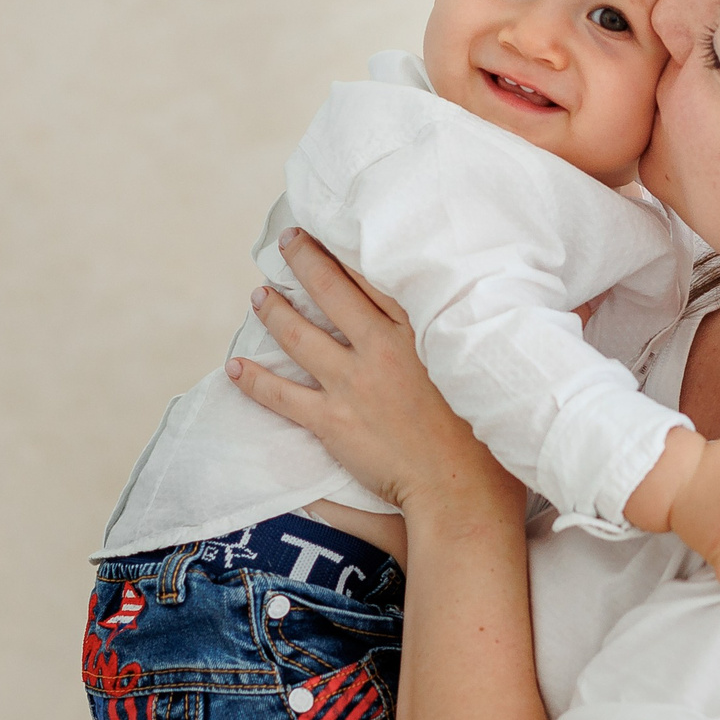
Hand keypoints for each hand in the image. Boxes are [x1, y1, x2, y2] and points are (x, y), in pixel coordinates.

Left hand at [228, 231, 512, 512]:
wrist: (462, 488)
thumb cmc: (485, 434)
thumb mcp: (479, 365)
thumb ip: (459, 332)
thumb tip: (458, 307)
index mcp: (421, 328)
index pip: (374, 275)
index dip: (347, 250)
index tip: (330, 231)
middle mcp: (382, 346)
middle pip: (331, 290)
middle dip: (303, 260)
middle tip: (287, 242)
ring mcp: (353, 382)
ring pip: (299, 335)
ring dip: (274, 311)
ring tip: (259, 296)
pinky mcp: (333, 420)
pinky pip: (280, 395)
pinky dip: (253, 380)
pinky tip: (234, 367)